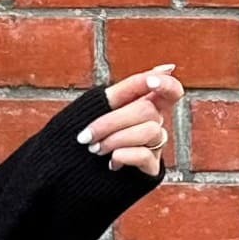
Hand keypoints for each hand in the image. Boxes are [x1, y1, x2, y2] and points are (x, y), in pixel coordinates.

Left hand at [80, 65, 179, 179]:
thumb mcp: (101, 105)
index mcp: (143, 105)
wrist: (67, 172)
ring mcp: (153, 148)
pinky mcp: (150, 170)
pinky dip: (123, 155)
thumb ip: (130, 88)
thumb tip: (169, 67)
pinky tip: (111, 161)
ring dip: (114, 139)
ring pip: (149, 131)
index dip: (167, 85)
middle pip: (148, 111)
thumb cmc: (85, 133)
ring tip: (95, 149)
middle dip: (112, 121)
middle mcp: (154, 125)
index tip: (150, 81)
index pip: (171, 92)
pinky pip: (145, 155)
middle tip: (87, 136)